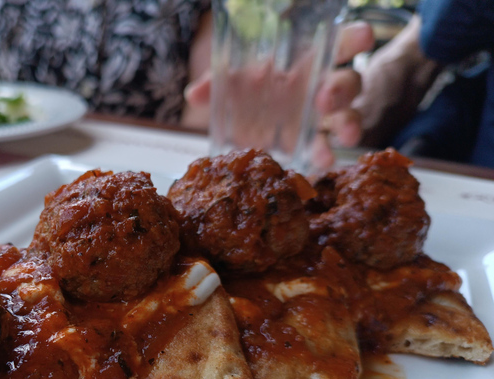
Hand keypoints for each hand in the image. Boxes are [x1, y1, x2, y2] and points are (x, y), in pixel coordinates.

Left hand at [184, 21, 374, 168]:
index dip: (354, 39)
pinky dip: (325, 154)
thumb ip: (215, 83)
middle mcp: (319, 87)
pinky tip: (322, 162)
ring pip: (347, 116)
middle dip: (342, 89)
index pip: (338, 44)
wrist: (236, 123)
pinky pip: (326, 147)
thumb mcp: (229, 83)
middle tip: (325, 99)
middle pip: (349, 82)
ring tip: (342, 137)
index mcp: (305, 61)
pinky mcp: (309, 144)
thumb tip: (194, 94)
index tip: (363, 37)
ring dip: (348, 125)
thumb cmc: (244, 90)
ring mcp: (318, 118)